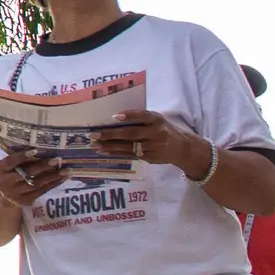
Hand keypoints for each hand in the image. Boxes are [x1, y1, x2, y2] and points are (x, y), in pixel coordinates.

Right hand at [0, 148, 74, 206]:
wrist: (3, 196)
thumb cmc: (11, 174)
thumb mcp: (9, 166)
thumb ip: (20, 159)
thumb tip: (43, 147)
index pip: (10, 161)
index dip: (22, 156)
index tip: (36, 150)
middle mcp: (4, 182)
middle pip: (26, 173)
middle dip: (43, 166)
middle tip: (57, 159)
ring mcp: (13, 194)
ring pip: (36, 183)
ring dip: (52, 176)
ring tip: (66, 170)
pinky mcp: (23, 201)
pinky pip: (41, 191)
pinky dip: (52, 184)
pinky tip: (62, 178)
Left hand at [88, 117, 213, 180]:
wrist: (181, 147)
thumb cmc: (162, 129)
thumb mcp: (156, 120)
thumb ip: (141, 118)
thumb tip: (113, 118)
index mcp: (156, 120)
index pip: (143, 116)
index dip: (130, 116)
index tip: (114, 117)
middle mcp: (155, 133)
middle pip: (131, 133)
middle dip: (110, 134)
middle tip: (93, 134)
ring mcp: (152, 147)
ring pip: (128, 146)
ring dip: (109, 146)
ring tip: (93, 144)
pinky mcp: (149, 158)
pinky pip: (129, 154)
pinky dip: (115, 153)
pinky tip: (103, 151)